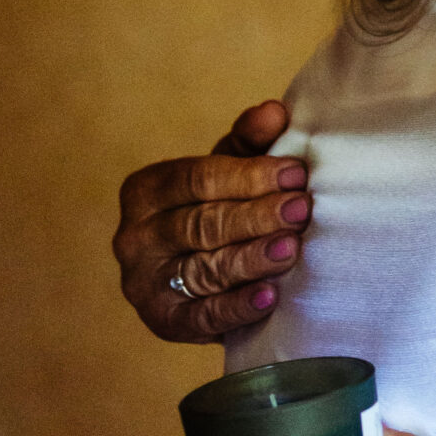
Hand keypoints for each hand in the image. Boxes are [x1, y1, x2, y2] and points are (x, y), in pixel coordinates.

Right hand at [114, 100, 312, 343]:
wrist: (205, 281)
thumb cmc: (218, 211)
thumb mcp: (228, 174)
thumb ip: (249, 143)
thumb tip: (274, 112)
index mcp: (145, 190)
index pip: (197, 179)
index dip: (248, 176)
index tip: (294, 174)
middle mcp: (134, 237)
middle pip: (201, 224)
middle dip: (256, 216)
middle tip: (301, 209)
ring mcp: (144, 283)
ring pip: (204, 269)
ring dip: (251, 259)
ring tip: (292, 248)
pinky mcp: (163, 323)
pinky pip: (202, 317)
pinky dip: (237, 307)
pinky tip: (270, 296)